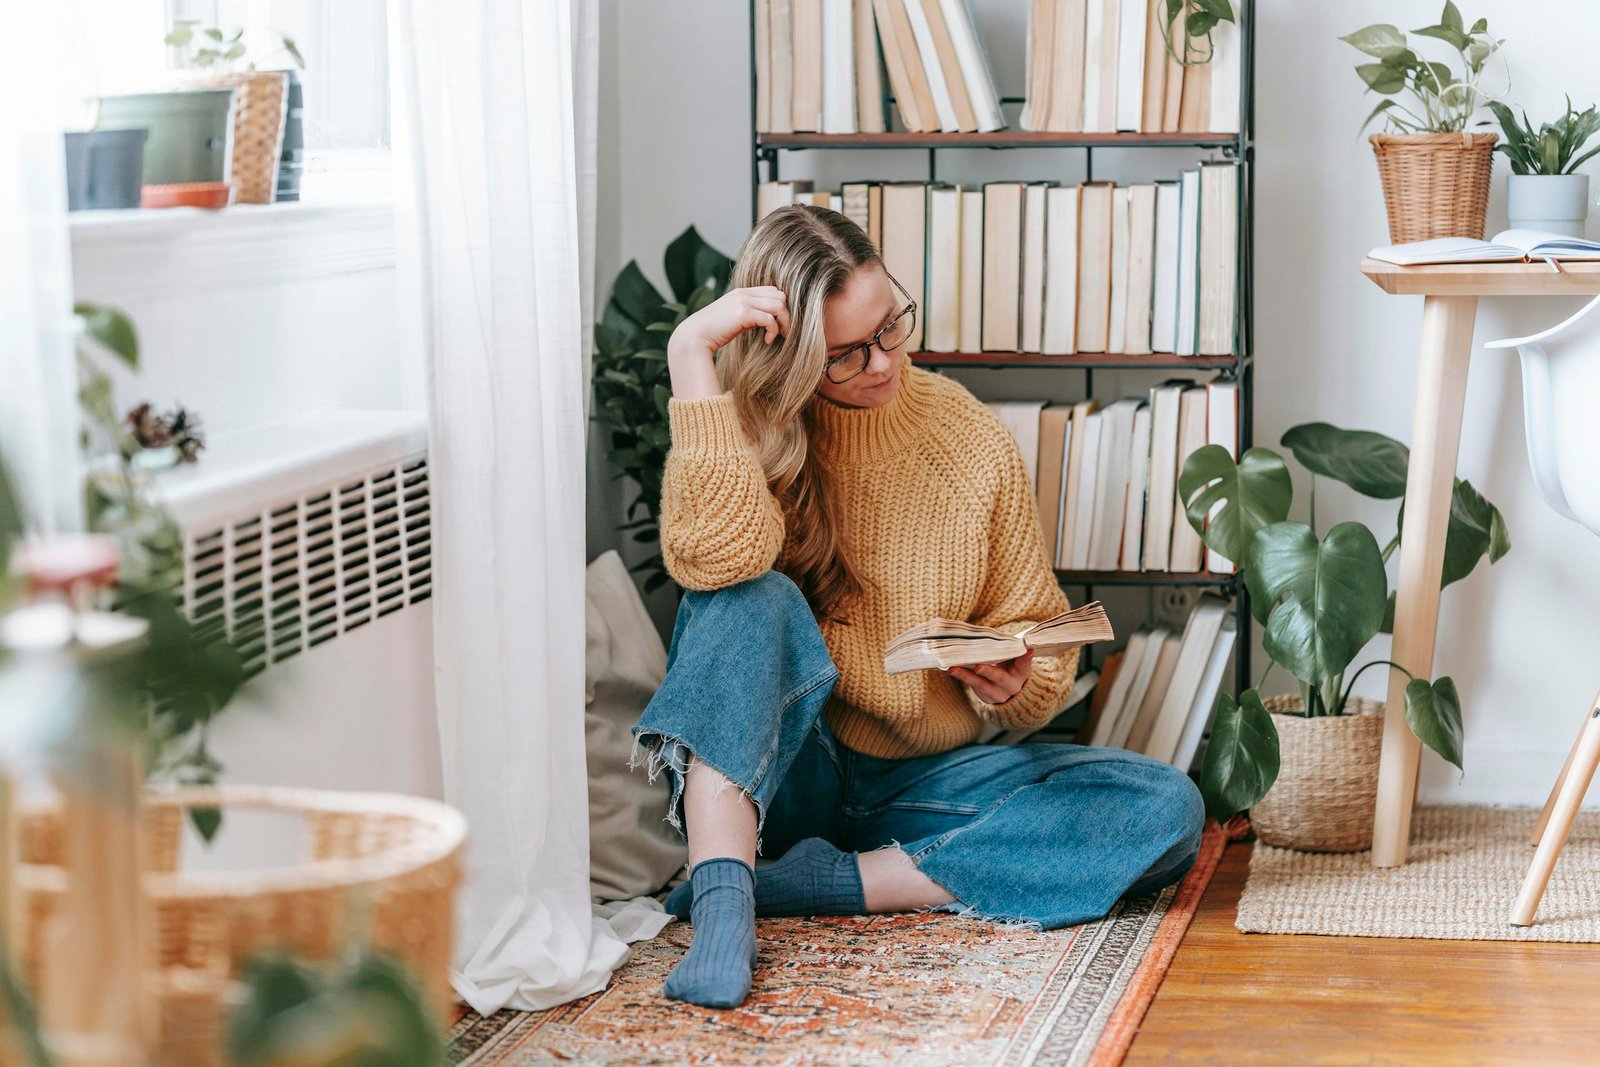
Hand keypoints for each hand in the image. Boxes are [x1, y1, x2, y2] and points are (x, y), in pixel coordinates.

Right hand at [670, 285, 790, 357]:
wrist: (693, 337)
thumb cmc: (713, 333)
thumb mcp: (734, 320)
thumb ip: (750, 316)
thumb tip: (768, 321)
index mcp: (741, 292)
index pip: (773, 291)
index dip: (781, 307)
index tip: (779, 325)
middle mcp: (743, 293)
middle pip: (779, 295)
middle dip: (786, 314)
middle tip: (784, 332)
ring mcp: (743, 301)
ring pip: (778, 305)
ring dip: (782, 323)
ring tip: (777, 336)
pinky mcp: (742, 313)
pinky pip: (769, 319)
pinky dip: (773, 331)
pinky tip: (767, 341)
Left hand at [948, 649, 1033, 705]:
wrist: (1007, 688)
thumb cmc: (1010, 665)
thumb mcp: (1014, 658)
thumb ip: (1011, 649)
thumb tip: (1009, 638)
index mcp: (1022, 672)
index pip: (1025, 664)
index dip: (1026, 657)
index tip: (1028, 649)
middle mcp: (1012, 685)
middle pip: (1000, 677)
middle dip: (988, 672)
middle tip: (978, 667)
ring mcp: (998, 694)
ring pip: (981, 685)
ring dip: (966, 676)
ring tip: (953, 669)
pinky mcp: (985, 697)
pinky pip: (973, 686)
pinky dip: (962, 677)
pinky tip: (951, 669)